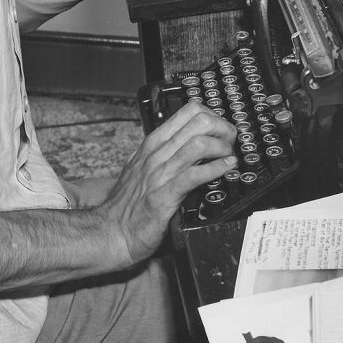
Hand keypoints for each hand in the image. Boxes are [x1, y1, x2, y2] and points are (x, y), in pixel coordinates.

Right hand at [95, 101, 236, 268]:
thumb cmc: (128, 203)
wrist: (111, 231)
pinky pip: (195, 175)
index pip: (189, 111)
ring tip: (229, 155)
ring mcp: (160, 173)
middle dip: (222, 128)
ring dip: (222, 147)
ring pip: (198, 144)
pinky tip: (226, 169)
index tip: (221, 128)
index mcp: (154, 143)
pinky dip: (216, 169)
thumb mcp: (142, 166)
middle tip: (230, 141)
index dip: (213, 115)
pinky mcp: (165, 196)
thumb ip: (164, 152)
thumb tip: (190, 143)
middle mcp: (157, 153)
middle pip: (198, 122)